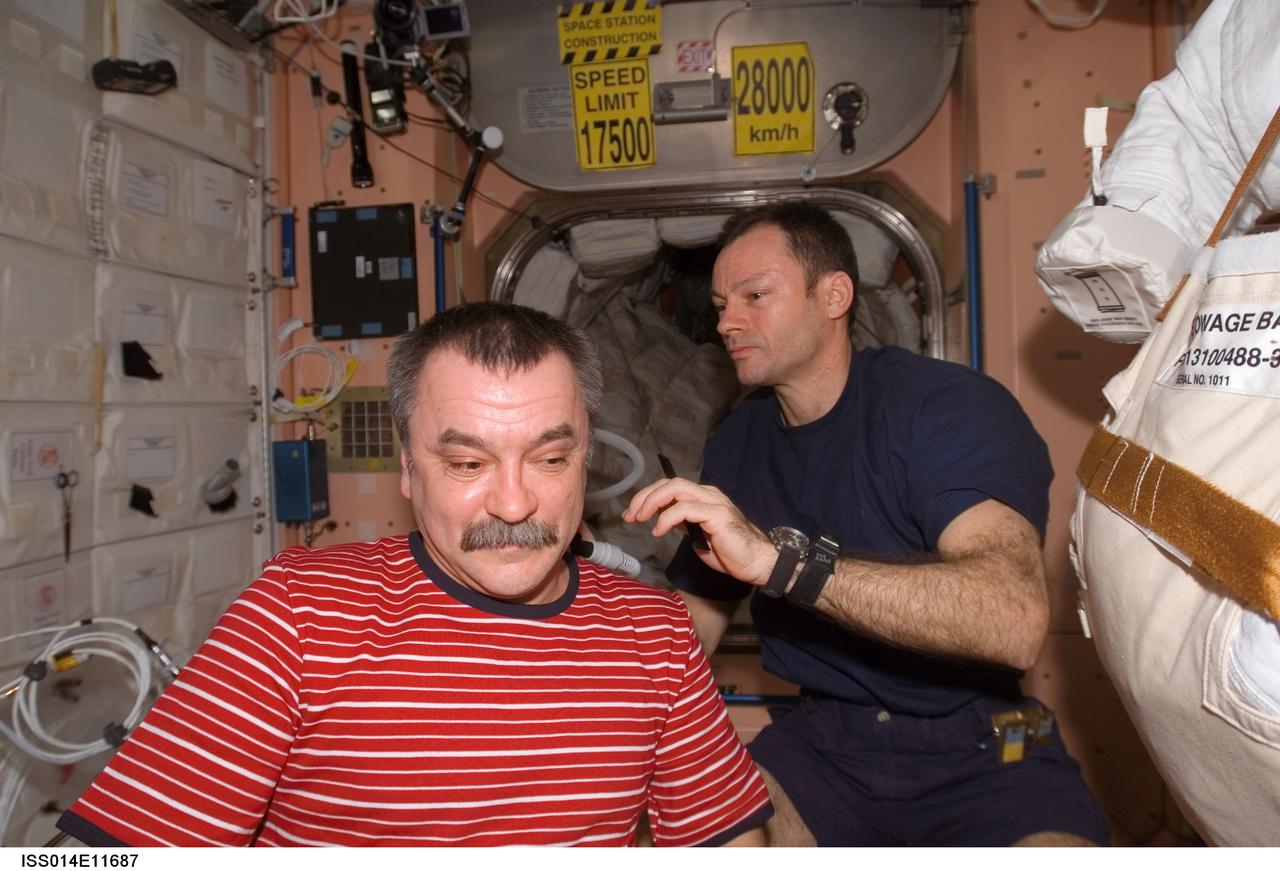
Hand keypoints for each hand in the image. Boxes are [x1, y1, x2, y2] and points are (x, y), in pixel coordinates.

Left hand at [622, 476, 776, 585]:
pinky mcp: (717, 515)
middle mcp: (708, 494)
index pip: (670, 487)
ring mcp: (714, 502)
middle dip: (645, 496)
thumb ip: (682, 522)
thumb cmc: (730, 551)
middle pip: (669, 483)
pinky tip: (659, 530)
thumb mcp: (698, 534)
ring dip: (652, 502)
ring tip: (640, 518)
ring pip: (676, 489)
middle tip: (630, 515)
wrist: (756, 562)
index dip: (647, 496)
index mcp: (703, 497)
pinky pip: (686, 508)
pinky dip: (668, 518)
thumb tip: (661, 517)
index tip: (632, 513)